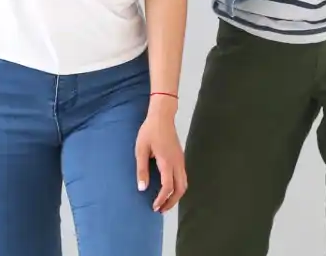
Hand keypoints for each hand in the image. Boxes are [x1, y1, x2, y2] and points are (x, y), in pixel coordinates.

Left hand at [134, 98, 187, 212]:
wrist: (162, 116)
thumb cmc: (149, 131)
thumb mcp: (141, 150)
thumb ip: (142, 169)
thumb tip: (142, 188)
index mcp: (167, 162)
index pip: (168, 187)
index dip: (161, 199)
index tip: (154, 207)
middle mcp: (177, 163)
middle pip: (180, 189)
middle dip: (171, 202)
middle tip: (160, 209)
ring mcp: (181, 160)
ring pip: (184, 184)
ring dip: (176, 196)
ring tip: (164, 202)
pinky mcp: (181, 158)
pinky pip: (183, 177)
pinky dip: (177, 188)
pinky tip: (168, 189)